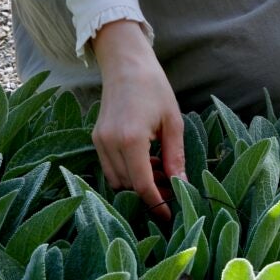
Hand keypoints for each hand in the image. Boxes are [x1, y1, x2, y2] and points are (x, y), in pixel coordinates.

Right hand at [91, 20, 186, 220]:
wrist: (125, 63)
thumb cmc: (154, 88)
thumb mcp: (172, 122)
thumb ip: (175, 157)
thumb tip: (182, 187)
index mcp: (131, 139)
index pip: (142, 185)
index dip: (157, 204)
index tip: (170, 215)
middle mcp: (110, 143)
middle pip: (128, 187)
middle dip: (150, 195)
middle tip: (172, 190)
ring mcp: (100, 141)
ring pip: (117, 180)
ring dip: (138, 183)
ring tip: (161, 171)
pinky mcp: (96, 138)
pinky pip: (110, 167)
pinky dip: (128, 171)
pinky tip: (147, 160)